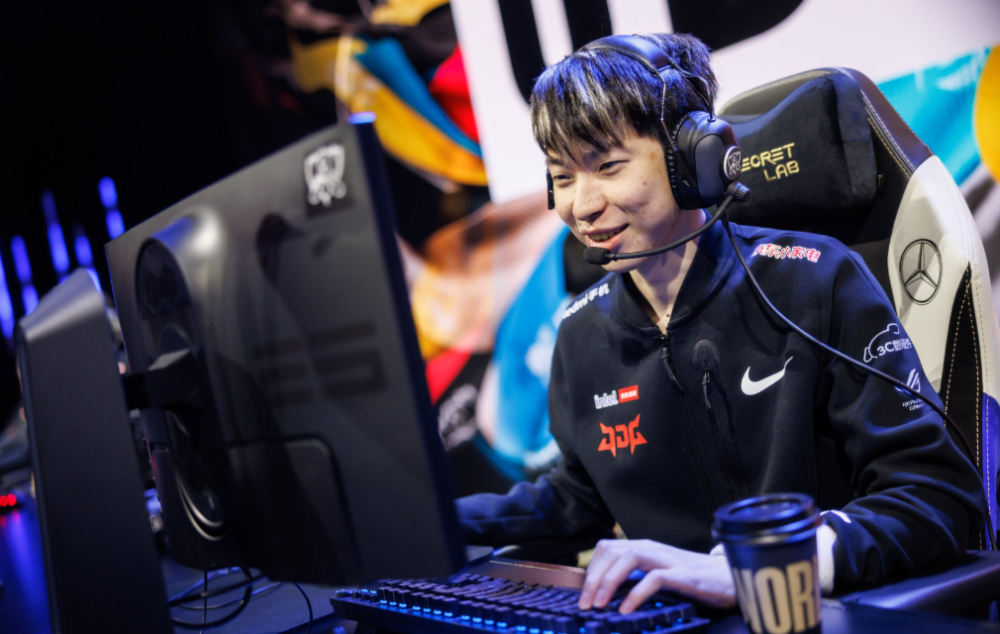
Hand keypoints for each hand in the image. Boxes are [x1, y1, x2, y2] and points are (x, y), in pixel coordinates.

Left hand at [578, 539, 736, 611]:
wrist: (729, 578)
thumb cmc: (691, 579)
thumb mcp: (658, 574)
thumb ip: (635, 578)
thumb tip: (605, 594)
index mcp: (643, 547)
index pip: (606, 548)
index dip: (590, 570)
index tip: (582, 594)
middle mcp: (651, 548)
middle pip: (611, 552)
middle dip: (592, 579)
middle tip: (584, 604)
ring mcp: (667, 559)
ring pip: (628, 558)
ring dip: (608, 581)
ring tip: (599, 605)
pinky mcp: (683, 575)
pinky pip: (654, 579)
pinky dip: (636, 594)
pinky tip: (626, 610)